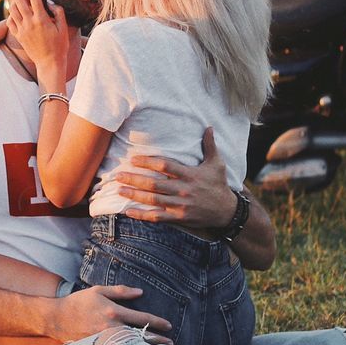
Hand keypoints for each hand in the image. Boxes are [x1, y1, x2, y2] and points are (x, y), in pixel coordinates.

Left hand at [7, 0, 68, 83]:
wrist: (49, 63)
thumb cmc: (59, 46)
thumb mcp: (63, 28)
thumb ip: (57, 12)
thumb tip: (48, 1)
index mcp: (41, 19)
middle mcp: (29, 23)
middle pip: (20, 0)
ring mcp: (22, 30)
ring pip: (12, 9)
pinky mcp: (18, 36)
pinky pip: (9, 21)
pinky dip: (11, 13)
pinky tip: (16, 10)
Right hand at [49, 285, 172, 344]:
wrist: (57, 318)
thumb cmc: (78, 302)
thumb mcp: (99, 290)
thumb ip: (120, 291)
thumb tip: (140, 292)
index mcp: (113, 311)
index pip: (141, 318)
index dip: (157, 322)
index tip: (169, 326)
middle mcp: (110, 327)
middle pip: (140, 336)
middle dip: (157, 340)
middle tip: (171, 344)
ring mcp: (104, 340)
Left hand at [116, 127, 234, 228]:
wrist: (227, 211)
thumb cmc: (219, 184)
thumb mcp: (217, 163)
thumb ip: (210, 145)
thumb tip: (209, 127)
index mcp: (190, 174)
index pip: (165, 166)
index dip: (148, 162)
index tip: (134, 159)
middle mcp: (183, 189)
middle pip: (155, 184)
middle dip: (135, 179)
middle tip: (118, 175)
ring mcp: (180, 205)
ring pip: (153, 200)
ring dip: (135, 195)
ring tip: (119, 189)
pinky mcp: (179, 217)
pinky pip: (158, 217)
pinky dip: (143, 215)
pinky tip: (129, 211)